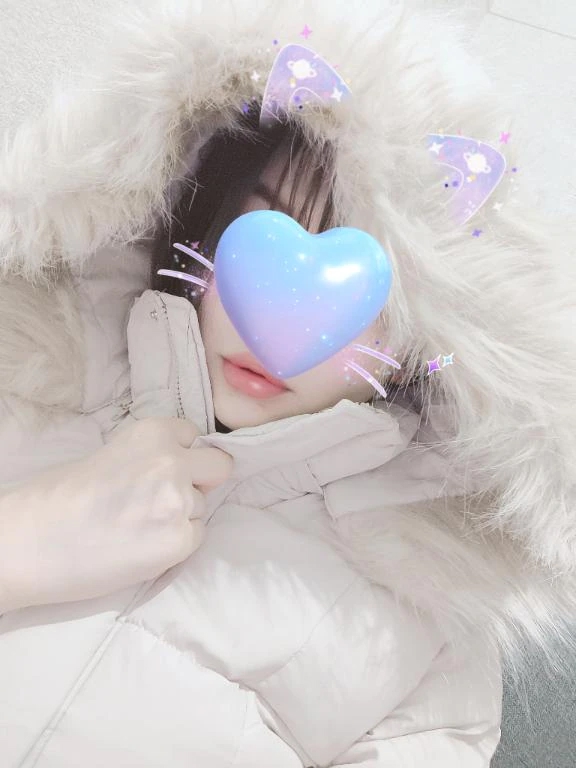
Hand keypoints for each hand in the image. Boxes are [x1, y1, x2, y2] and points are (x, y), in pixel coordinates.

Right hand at [0, 418, 231, 610]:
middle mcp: (173, 461)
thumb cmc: (58, 498)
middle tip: (168, 499)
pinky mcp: (180, 541)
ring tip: (139, 528)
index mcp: (154, 432)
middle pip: (220, 467)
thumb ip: (149, 456)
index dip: (181, 455)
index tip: (162, 470)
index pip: (195, 436)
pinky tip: (142, 547)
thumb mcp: (111, 453)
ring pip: (202, 507)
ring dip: (181, 516)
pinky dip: (175, 544)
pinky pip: (196, 537)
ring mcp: (180, 502)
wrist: (32, 542)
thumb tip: (179, 467)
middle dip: (201, 480)